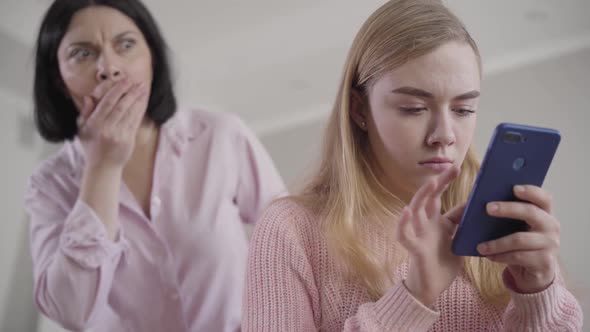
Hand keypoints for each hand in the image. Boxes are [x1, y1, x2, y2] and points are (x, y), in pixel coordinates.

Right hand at [78, 79, 148, 167]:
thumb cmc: (92, 146)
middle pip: (120, 106)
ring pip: (130, 113)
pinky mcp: (128, 140)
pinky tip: (143, 102)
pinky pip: (135, 122)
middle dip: (130, 92)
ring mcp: (119, 134)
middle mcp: (107, 128)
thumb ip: (86, 112)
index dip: (117, 90)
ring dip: (138, 100)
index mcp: (94, 124)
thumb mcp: (83, 129)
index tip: (125, 81)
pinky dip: (140, 111)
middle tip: (138, 82)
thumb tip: (88, 97)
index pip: (107, 103)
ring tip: (143, 89)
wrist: (103, 166)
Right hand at [396, 166, 464, 305]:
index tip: (456, 168)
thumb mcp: (456, 240)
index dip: (446, 183)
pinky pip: (404, 234)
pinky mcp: (414, 248)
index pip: (440, 198)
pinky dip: (403, 222)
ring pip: (415, 210)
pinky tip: (406, 210)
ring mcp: (419, 235)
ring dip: (422, 196)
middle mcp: (426, 225)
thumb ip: (462, 224)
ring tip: (432, 183)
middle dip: (439, 183)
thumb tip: (474, 206)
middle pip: (429, 199)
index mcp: (437, 223)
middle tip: (452, 169)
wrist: (432, 288)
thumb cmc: (442, 264)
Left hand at [477, 185, 558, 292]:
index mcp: (545, 214)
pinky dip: (500, 256)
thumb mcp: (516, 228)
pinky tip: (489, 256)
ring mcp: (550, 245)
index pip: (544, 198)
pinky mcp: (544, 262)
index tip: (514, 188)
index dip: (531, 191)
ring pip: (519, 239)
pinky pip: (518, 257)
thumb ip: (507, 214)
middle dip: (508, 208)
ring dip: (497, 242)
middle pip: (531, 212)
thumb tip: (476, 203)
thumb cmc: (521, 244)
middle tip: (488, 208)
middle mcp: (551, 227)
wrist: (534, 273)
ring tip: (480, 246)